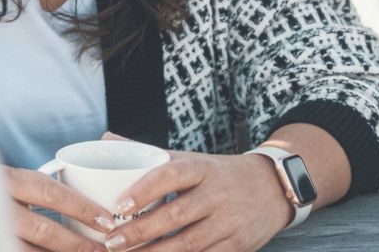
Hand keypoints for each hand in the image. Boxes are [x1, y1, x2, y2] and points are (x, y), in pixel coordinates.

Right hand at [6, 166, 115, 251]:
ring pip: (29, 251)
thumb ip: (42, 187)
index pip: (51, 191)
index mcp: (7, 179)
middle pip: (44, 229)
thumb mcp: (13, 180)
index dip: (82, 208)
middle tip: (103, 251)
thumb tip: (91, 194)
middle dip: (78, 245)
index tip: (107, 220)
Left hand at [99, 150, 289, 251]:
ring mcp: (229, 221)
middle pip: (176, 214)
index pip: (171, 175)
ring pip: (188, 243)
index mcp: (202, 168)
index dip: (145, 190)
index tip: (119, 206)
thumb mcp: (190, 159)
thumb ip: (148, 154)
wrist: (273, 187)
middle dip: (141, 231)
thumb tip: (105, 138)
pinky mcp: (238, 245)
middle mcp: (217, 193)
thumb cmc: (218, 174)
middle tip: (112, 242)